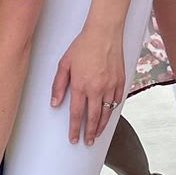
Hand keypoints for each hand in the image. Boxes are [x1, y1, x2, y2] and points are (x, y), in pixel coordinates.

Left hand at [51, 21, 124, 146]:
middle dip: (89, 133)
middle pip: (93, 118)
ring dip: (101, 126)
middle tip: (87, 142)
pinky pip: (117, 101)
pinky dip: (112, 111)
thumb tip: (54, 103)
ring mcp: (110, 86)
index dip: (74, 129)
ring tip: (97, 134)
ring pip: (106, 112)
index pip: (76, 114)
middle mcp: (96, 89)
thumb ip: (58, 85)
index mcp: (80, 85)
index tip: (73, 138)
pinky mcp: (120, 81)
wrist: (104, 33)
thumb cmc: (83, 46)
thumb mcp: (64, 64)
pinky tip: (108, 115)